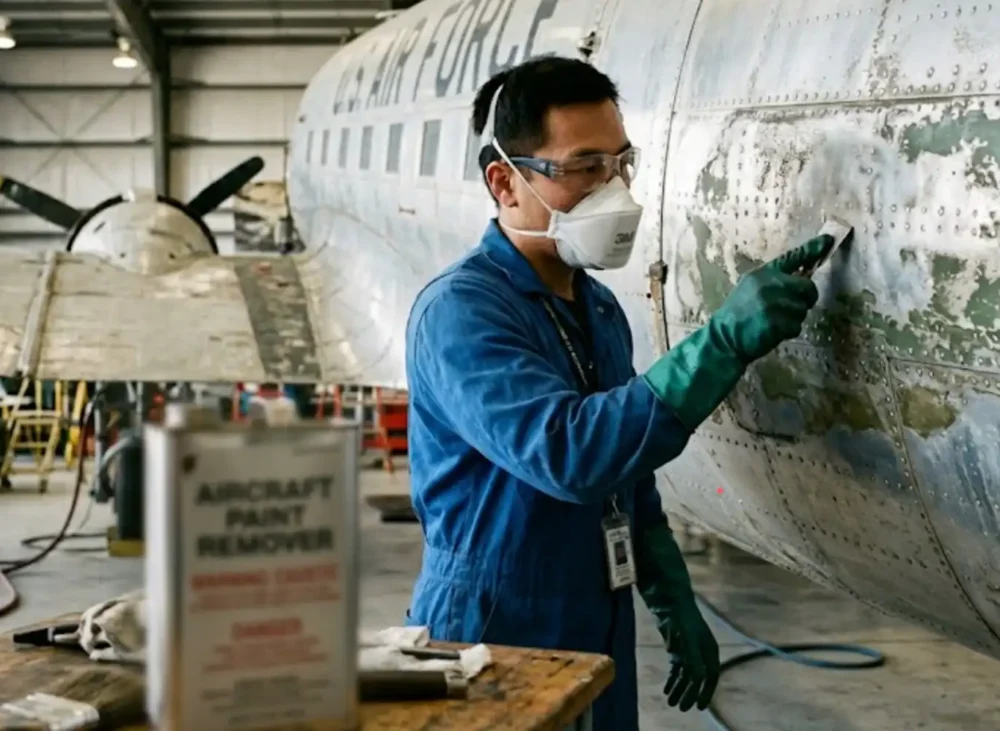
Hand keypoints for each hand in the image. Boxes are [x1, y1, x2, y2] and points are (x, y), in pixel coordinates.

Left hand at [662, 596, 719, 711]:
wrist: (668, 598)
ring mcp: (689, 650)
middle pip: (698, 678)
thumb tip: (698, 680)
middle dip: (690, 694)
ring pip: (686, 675)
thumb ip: (692, 658)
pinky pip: (677, 669)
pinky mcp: (678, 648)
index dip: (706, 692)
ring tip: (670, 702)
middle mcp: (702, 652)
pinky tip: (666, 689)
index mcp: (710, 649)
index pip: (711, 676)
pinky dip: (673, 679)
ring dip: (679, 689)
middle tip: (681, 708)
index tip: (699, 706)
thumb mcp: (687, 638)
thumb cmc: (680, 616)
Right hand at [710, 234, 834, 363]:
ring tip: (774, 322)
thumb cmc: (738, 314)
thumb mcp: (750, 288)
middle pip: (807, 286)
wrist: (723, 338)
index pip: (792, 257)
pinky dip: (788, 332)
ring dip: (794, 319)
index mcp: (761, 274)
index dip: (812, 249)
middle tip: (794, 307)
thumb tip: (801, 279)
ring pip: (803, 309)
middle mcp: (768, 284)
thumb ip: (773, 281)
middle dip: (806, 298)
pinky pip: (796, 326)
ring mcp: (772, 303)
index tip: (828, 239)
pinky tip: (773, 332)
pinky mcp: (775, 323)